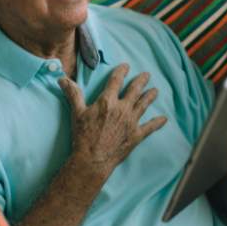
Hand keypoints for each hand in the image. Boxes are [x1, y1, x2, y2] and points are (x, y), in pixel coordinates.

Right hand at [59, 63, 167, 179]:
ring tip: (155, 90)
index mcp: (107, 101)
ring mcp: (131, 122)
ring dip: (150, 96)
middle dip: (141, 81)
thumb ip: (73, 94)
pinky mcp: (136, 135)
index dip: (121, 72)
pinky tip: (164, 119)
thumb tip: (62, 79)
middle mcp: (122, 109)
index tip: (126, 66)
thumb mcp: (76, 113)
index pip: (116, 81)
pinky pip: (150, 127)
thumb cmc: (83, 136)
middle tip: (146, 75)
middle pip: (134, 90)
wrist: (93, 159)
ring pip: (143, 105)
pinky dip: (157, 123)